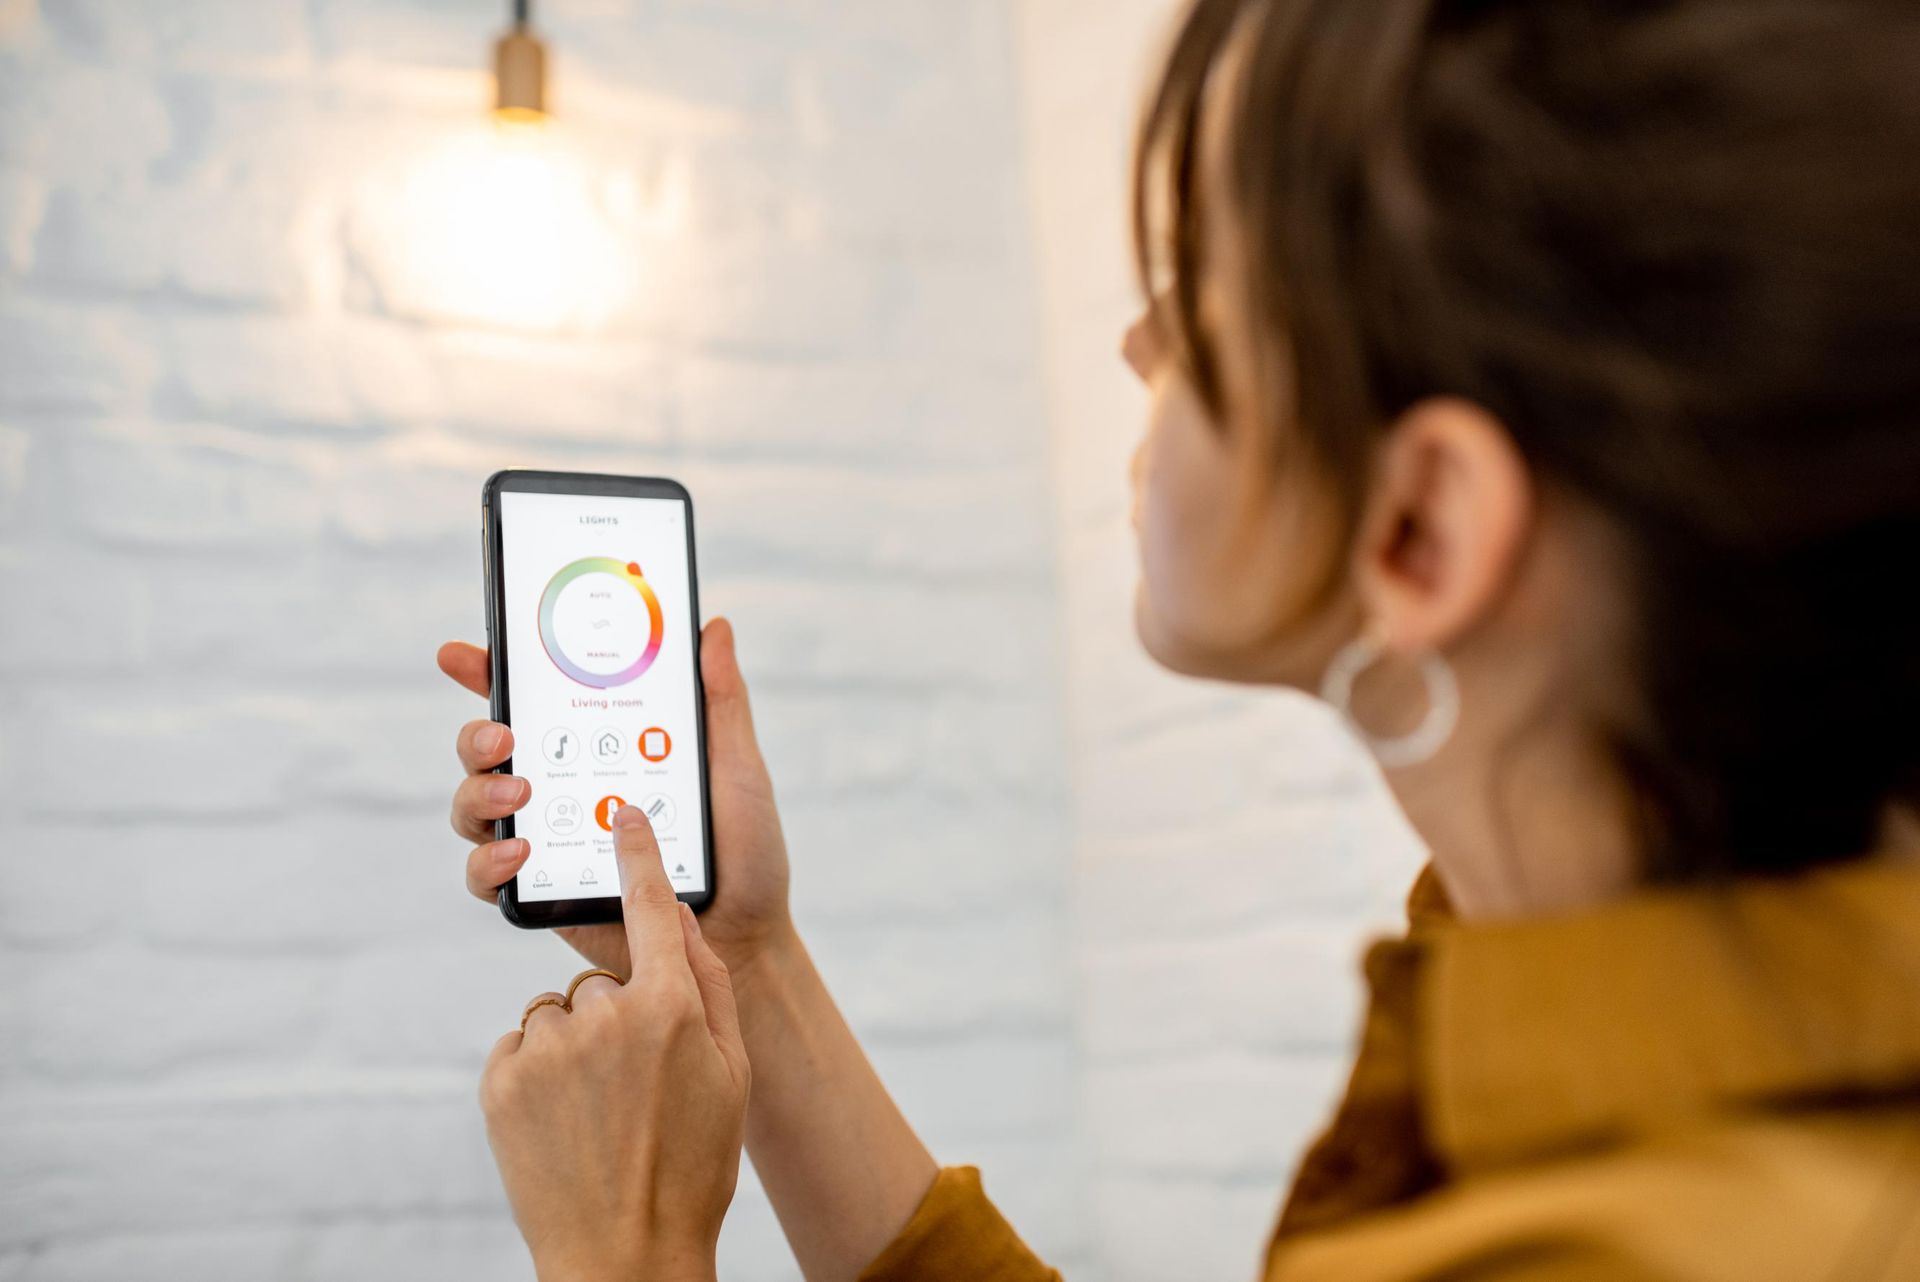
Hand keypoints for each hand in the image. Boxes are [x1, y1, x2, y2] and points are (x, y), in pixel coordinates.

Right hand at [439, 617, 795, 977]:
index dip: (490, 672)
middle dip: (477, 734)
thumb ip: (721, 701)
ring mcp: (547, 839)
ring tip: (520, 794)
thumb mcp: (736, 766)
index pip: (533, 701)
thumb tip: (715, 627)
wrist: (745, 935)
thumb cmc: (744, 849)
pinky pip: (488, 875)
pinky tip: (519, 854)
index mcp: (600, 747)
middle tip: (504, 734)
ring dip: (479, 792)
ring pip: (475, 806)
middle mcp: (562, 787)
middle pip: (487, 749)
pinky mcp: (541, 893)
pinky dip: (488, 861)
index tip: (464, 653)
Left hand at [482, 806, 749, 1281]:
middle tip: (636, 1087)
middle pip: (604, 980)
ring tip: (598, 1113)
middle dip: (616, 1017)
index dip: (638, 855)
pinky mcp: (503, 1080)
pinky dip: (538, 1075)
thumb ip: (709, 989)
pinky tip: (563, 1123)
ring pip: (558, 1013)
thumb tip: (681, 924)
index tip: (625, 815)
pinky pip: (523, 1047)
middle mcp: (607, 1016)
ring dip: (575, 1048)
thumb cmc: (692, 1166)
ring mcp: (550, 1048)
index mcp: (672, 1009)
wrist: (624, 1254)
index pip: (652, 908)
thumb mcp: (729, 1073)